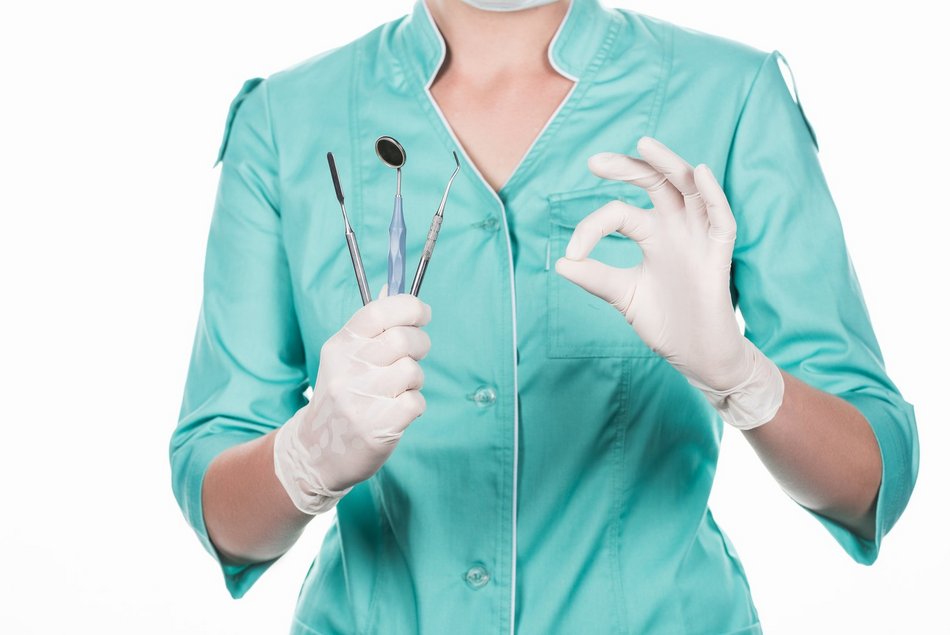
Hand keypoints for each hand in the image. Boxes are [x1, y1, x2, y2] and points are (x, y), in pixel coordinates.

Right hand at [274, 284, 430, 513]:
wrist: (316, 452)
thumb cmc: (342, 397)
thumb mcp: (345, 358)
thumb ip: (370, 327)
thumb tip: (392, 286)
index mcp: (340, 346)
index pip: (378, 312)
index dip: (409, 307)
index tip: (423, 313)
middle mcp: (347, 369)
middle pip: (403, 339)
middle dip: (420, 344)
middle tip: (416, 355)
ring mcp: (360, 399)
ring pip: (413, 371)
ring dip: (415, 380)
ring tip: (398, 389)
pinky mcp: (377, 427)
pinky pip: (416, 402)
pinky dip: (413, 406)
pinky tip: (396, 412)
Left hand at [555, 137, 783, 428]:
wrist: (697, 356)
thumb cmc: (665, 322)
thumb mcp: (623, 295)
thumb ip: (596, 277)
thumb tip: (560, 261)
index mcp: (652, 234)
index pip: (620, 213)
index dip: (593, 227)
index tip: (573, 252)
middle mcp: (675, 228)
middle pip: (654, 184)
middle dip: (627, 168)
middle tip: (595, 161)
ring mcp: (698, 237)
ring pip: (687, 188)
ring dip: (668, 164)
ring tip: (644, 144)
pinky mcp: (719, 254)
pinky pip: (721, 217)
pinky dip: (713, 194)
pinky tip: (699, 172)